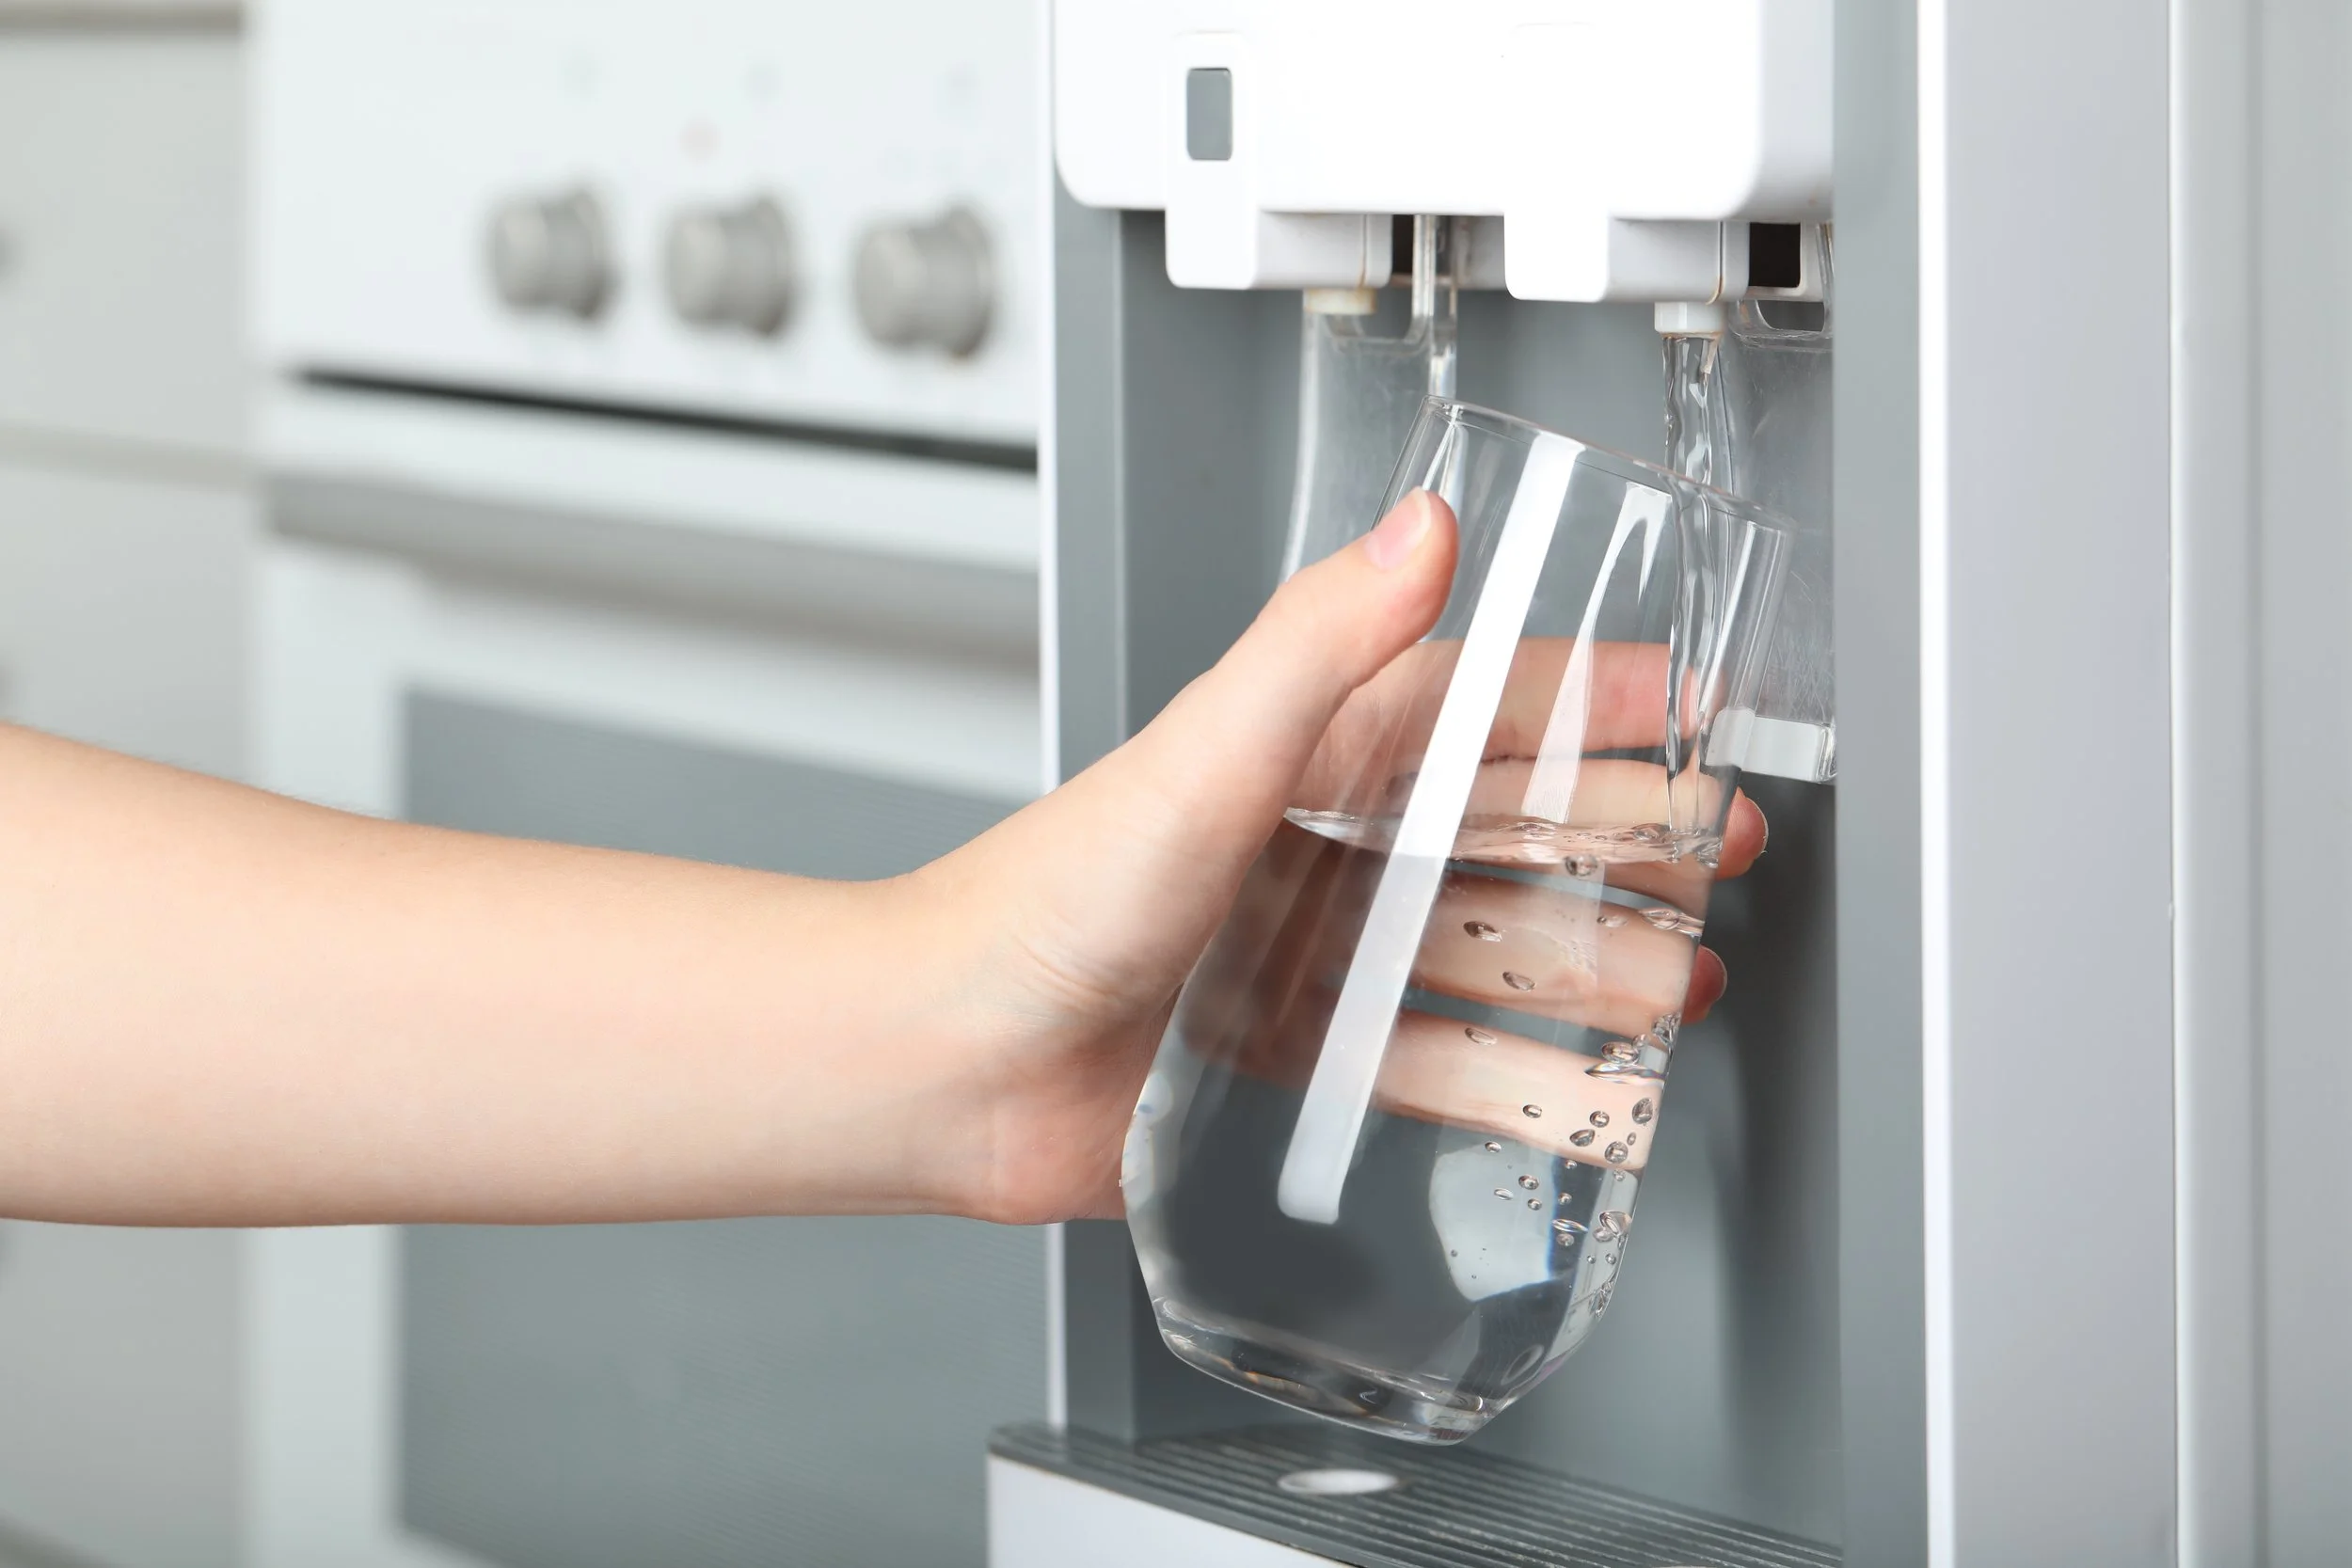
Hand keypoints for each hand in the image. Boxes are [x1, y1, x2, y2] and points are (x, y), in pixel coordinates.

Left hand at [919, 492, 1766, 1225]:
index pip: (1481, 703)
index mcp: (1303, 753)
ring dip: (1589, 963)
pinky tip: (1577, 1092)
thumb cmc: (1038, 904)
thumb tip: (1421, 527)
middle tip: (1715, 851)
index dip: (1593, 697)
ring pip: (1483, 951)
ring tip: (1677, 983)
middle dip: (1622, 836)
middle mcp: (1314, 848)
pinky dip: (1513, 1080)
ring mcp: (1306, 958)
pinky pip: (1429, 1066)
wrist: (945, 1063)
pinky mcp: (1290, 1062)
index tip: (1690, 703)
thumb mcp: (1203, 755)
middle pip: (1504, 831)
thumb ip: (1316, 644)